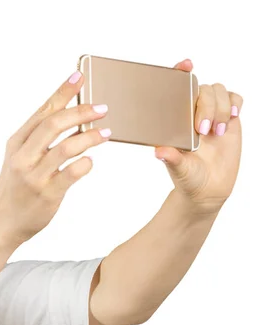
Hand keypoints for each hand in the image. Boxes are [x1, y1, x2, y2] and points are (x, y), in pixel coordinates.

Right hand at [0, 70, 109, 247]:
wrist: (2, 222)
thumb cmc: (15, 188)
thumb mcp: (20, 158)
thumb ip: (39, 139)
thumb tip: (72, 116)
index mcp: (16, 143)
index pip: (42, 111)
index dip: (62, 92)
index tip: (80, 76)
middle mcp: (23, 157)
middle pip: (53, 124)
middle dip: (80, 112)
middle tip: (101, 107)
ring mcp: (34, 176)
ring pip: (66, 148)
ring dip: (89, 137)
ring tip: (106, 132)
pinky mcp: (47, 194)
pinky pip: (71, 174)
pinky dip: (85, 164)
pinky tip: (91, 161)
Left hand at [155, 59, 242, 215]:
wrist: (208, 189)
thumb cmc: (187, 178)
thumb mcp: (178, 169)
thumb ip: (171, 159)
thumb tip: (159, 152)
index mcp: (172, 120)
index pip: (174, 90)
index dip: (180, 72)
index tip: (186, 65)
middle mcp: (190, 113)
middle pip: (200, 88)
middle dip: (205, 105)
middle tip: (203, 131)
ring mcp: (210, 114)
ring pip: (217, 91)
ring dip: (220, 108)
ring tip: (217, 133)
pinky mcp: (229, 119)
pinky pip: (234, 98)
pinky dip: (235, 102)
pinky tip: (233, 117)